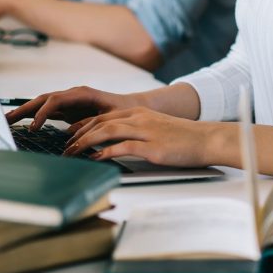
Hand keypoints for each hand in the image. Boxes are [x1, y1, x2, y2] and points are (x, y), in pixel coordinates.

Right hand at [6, 86, 141, 129]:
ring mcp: (68, 102)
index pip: (54, 101)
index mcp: (81, 94)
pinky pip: (47, 112)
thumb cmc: (123, 111)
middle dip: (23, 109)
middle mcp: (71, 95)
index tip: (34, 128)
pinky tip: (23, 125)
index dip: (42, 113)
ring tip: (7, 122)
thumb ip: (91, 123)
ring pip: (41, 105)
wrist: (131, 107)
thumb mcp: (110, 118)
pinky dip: (33, 117)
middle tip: (6, 120)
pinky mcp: (68, 110)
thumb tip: (71, 133)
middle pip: (42, 100)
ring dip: (25, 112)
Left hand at [64, 108, 232, 168]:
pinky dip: (105, 152)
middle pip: (100, 122)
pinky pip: (122, 147)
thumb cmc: (184, 138)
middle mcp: (139, 118)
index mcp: (140, 113)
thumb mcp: (157, 129)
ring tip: (72, 153)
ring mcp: (145, 132)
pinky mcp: (152, 147)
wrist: (207, 139)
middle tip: (65, 147)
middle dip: (79, 135)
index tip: (70, 135)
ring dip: (85, 143)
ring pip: (106, 131)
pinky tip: (94, 159)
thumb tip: (118, 144)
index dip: (84, 125)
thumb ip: (138, 133)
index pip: (104, 117)